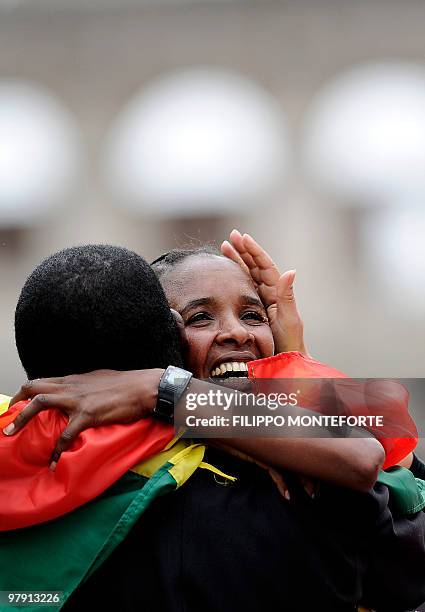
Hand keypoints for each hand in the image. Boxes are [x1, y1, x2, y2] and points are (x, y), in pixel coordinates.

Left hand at [3, 368, 163, 468]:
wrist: (143, 388)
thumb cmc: (126, 384)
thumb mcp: (99, 379)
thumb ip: (84, 386)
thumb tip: (78, 393)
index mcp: (74, 379)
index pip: (42, 381)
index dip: (26, 392)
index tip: (17, 404)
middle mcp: (71, 386)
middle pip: (34, 387)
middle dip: (16, 402)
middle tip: (8, 420)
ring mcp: (78, 399)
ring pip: (40, 402)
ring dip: (22, 419)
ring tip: (11, 434)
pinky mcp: (88, 414)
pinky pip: (66, 434)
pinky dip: (57, 450)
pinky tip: (54, 462)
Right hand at [221, 229, 307, 355]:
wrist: (283, 362)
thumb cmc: (288, 343)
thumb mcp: (288, 319)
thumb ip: (286, 296)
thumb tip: (291, 270)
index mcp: (277, 293)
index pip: (265, 266)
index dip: (254, 251)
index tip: (243, 238)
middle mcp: (269, 293)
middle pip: (254, 266)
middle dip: (243, 250)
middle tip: (231, 236)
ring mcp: (260, 300)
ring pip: (247, 275)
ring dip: (237, 260)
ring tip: (225, 247)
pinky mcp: (252, 309)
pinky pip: (242, 288)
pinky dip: (234, 277)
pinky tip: (225, 270)